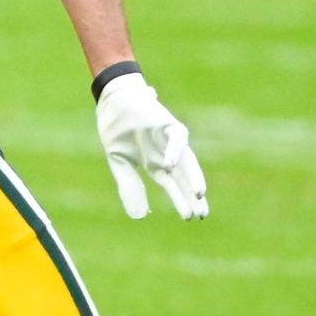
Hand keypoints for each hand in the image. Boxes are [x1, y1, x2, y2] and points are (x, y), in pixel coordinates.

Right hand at [95, 69, 206, 218]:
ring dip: (192, 176)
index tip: (190, 217)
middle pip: (184, 177)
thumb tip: (139, 216)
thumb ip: (129, 185)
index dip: (181, 200)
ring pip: (186, 159)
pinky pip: (176, 137)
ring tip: (199, 194)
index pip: (172, 185)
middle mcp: (166, 152)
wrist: (113, 97)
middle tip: (202, 214)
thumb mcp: (119, 161)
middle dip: (193, 194)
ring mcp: (169, 138)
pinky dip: (174, 150)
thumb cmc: (116, 125)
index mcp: (155, 162)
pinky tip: (170, 166)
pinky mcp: (167, 122)